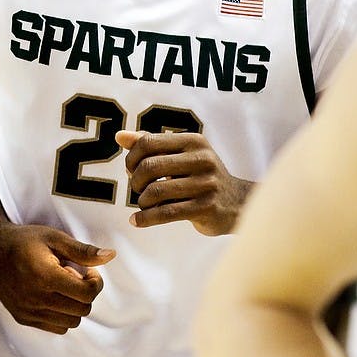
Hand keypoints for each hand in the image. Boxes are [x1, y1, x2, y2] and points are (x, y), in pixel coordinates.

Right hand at [0, 222, 114, 333]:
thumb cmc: (24, 240)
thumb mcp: (54, 237)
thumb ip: (83, 250)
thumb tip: (110, 256)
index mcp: (46, 276)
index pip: (87, 294)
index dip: (95, 282)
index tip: (87, 270)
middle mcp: (36, 298)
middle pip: (82, 310)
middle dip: (85, 293)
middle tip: (73, 276)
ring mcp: (28, 311)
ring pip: (71, 322)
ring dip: (74, 306)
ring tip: (61, 286)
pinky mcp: (22, 318)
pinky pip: (56, 327)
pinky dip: (61, 315)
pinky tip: (51, 295)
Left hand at [116, 130, 251, 235]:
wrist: (237, 203)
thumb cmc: (200, 175)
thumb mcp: (180, 155)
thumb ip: (150, 144)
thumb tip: (119, 136)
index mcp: (193, 141)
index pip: (148, 142)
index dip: (131, 157)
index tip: (131, 169)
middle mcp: (202, 159)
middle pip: (149, 166)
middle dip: (135, 180)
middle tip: (137, 188)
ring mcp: (206, 184)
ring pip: (156, 191)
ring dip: (142, 201)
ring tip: (144, 203)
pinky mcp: (206, 208)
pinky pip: (165, 213)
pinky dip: (145, 218)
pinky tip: (136, 220)